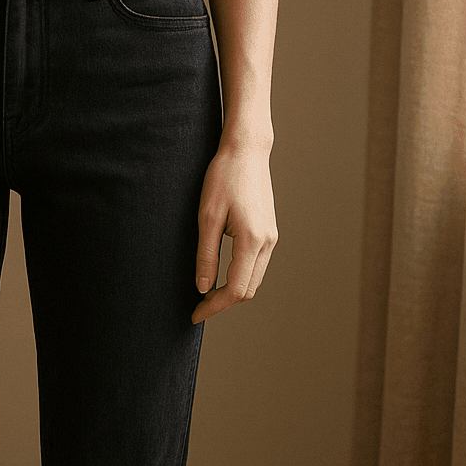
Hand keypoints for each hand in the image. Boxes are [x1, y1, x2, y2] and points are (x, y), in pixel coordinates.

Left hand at [191, 141, 276, 323]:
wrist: (246, 151)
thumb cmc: (223, 178)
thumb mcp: (206, 217)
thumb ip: (206, 255)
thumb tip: (203, 288)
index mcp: (252, 240)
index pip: (236, 289)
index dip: (214, 307)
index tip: (194, 315)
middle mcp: (267, 242)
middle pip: (248, 290)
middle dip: (223, 303)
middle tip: (197, 307)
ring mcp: (271, 237)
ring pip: (254, 280)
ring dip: (232, 292)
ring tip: (206, 295)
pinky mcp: (268, 232)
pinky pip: (256, 266)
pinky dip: (240, 278)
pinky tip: (220, 277)